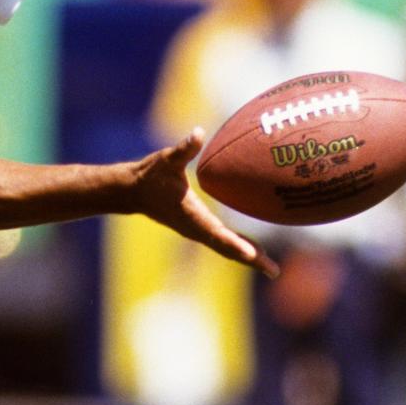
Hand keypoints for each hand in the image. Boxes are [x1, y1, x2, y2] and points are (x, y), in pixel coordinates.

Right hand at [134, 130, 278, 276]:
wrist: (132, 191)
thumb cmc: (150, 174)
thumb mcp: (167, 159)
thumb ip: (184, 149)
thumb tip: (198, 133)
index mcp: (191, 216)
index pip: (217, 233)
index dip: (235, 244)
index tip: (253, 256)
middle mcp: (195, 228)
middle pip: (227, 248)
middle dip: (251, 260)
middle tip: (274, 271)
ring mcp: (196, 230)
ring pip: (225, 248)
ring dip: (248, 257)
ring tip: (270, 267)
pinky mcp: (197, 228)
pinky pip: (221, 240)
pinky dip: (238, 246)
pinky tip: (253, 249)